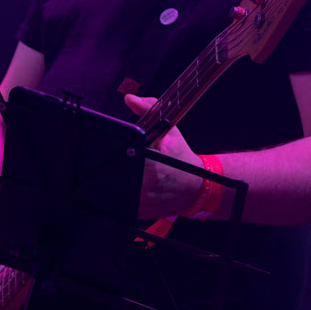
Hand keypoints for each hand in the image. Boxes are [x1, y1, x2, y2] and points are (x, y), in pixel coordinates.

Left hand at [125, 94, 203, 218]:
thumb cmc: (181, 157)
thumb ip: (148, 108)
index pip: (121, 155)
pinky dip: (120, 193)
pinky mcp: (139, 211)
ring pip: (115, 189)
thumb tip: (131, 98)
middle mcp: (146, 184)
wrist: (197, 187)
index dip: (115, 152)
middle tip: (121, 158)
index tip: (115, 147)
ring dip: (116, 179)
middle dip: (114, 164)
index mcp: (151, 162)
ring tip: (127, 170)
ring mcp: (142, 201)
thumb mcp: (169, 129)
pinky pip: (120, 202)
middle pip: (113, 173)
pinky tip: (129, 184)